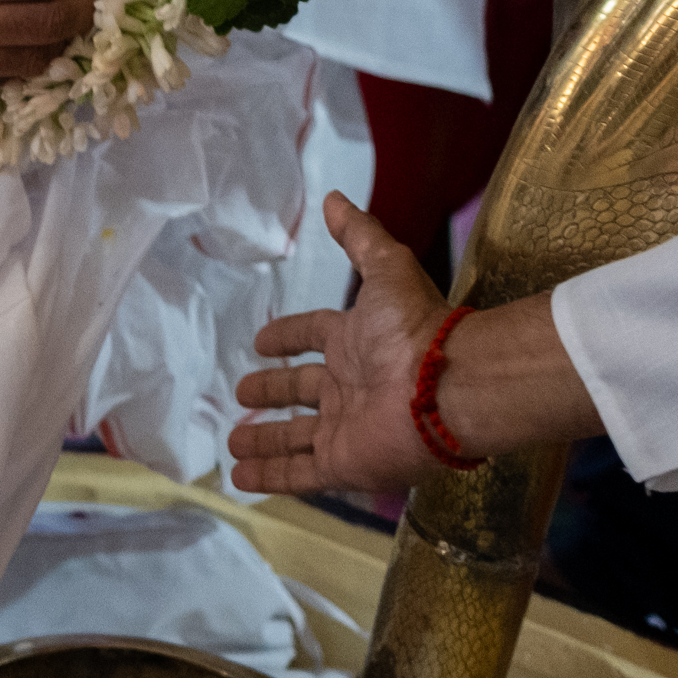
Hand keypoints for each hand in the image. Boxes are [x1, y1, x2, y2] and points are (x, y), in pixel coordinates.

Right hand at [230, 192, 455, 494]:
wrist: (445, 386)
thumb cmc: (414, 327)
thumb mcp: (386, 266)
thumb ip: (359, 236)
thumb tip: (333, 198)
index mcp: (354, 343)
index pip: (313, 337)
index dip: (287, 337)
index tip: (260, 341)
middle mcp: (348, 387)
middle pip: (301, 391)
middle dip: (272, 391)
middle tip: (241, 392)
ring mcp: (345, 429)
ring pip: (295, 437)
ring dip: (264, 440)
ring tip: (232, 441)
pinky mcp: (343, 463)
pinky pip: (299, 475)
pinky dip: (269, 478)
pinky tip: (240, 479)